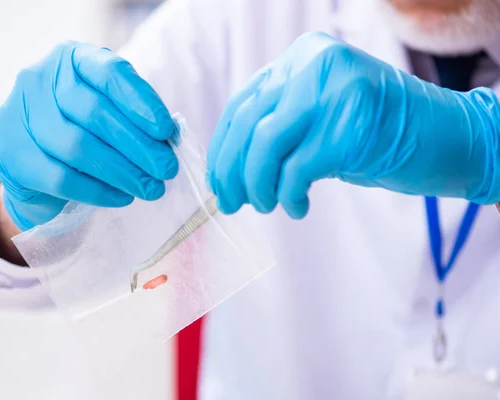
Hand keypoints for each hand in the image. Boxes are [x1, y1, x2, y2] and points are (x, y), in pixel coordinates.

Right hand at [0, 42, 177, 230]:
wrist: (32, 163)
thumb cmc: (81, 129)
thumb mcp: (106, 109)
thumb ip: (133, 116)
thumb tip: (168, 139)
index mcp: (70, 58)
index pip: (109, 73)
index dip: (141, 102)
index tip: (166, 131)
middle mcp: (38, 79)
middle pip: (94, 113)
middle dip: (137, 145)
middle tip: (166, 169)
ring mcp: (18, 115)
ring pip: (77, 147)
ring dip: (122, 172)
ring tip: (150, 188)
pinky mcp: (11, 155)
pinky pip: (60, 178)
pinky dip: (97, 190)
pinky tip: (122, 197)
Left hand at [207, 32, 499, 217]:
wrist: (447, 138)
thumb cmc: (377, 133)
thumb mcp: (322, 115)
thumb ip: (281, 124)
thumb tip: (230, 167)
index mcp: (303, 58)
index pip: (244, 104)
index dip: (223, 147)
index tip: (217, 180)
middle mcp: (314, 65)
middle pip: (249, 123)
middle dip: (231, 170)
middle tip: (230, 203)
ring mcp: (334, 93)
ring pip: (265, 144)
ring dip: (257, 184)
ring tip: (265, 205)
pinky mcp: (350, 127)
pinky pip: (297, 170)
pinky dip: (289, 194)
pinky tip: (297, 206)